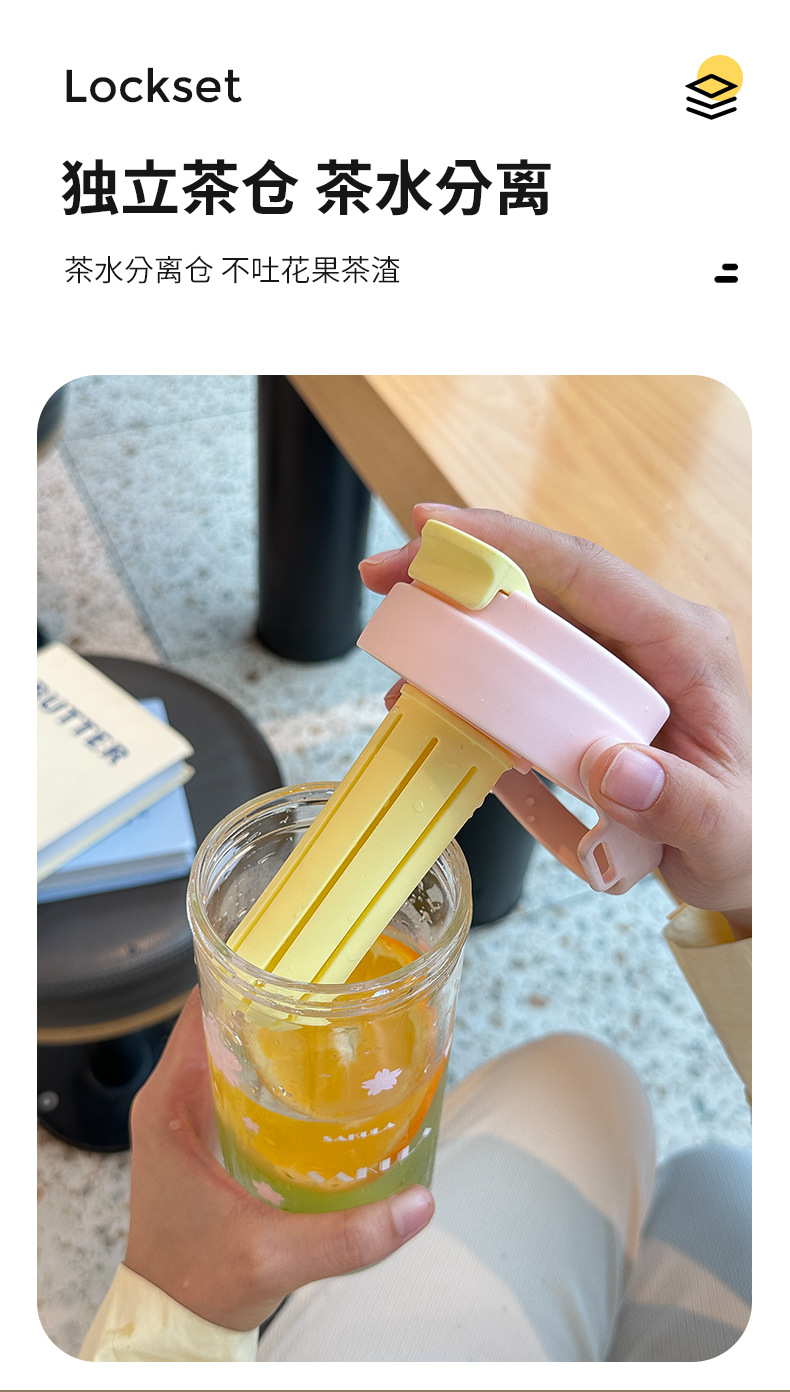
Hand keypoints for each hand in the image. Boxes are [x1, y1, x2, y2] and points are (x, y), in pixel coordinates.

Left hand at [124, 989, 433, 1331]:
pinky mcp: (206, 1137)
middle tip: (334, 985)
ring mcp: (189, 1117)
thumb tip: (418, 1206)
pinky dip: (277, 1068)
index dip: (244, 973)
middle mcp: (174, 1099)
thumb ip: (347, 1236)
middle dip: (278, 997)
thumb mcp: (274, 1257)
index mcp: (170, 1104)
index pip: (199, 1005)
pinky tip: (322, 1079)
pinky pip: (239, 1080)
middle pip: (223, 1016)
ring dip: (279, 1033)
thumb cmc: (197, 1285)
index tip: (294, 956)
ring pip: (233, 1046)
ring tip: (337, 1020)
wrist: (175, 1322)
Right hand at [360, 504, 750, 934]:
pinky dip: (475, 694)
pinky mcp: (588, 700)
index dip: (505, 542)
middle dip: (459, 574)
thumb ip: (677, 801)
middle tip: (384, 578)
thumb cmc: (745, 834)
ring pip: (523, 628)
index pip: (586, 571)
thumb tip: (611, 766)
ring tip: (400, 666)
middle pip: (540, 585)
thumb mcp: (723, 828)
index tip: (434, 528)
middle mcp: (645, 640)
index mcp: (682, 643)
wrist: (740, 860)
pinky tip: (438, 712)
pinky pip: (523, 681)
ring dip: (457, 638)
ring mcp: (613, 668)